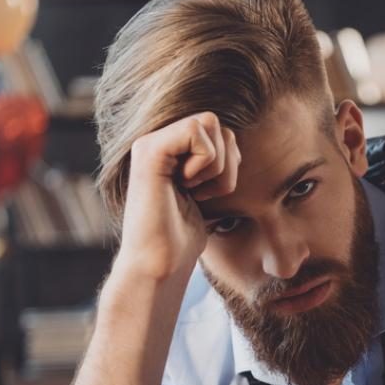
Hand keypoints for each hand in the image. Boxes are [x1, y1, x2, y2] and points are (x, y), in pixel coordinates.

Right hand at [117, 112, 239, 280]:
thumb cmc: (182, 237)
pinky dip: (205, 164)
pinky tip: (186, 187)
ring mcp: (150, 144)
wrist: (160, 263)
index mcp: (169, 150)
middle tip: (202, 192)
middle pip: (215, 122)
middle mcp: (157, 141)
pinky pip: (196, 132)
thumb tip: (234, 142)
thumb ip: (214, 163)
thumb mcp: (206, 192)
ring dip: (216, 166)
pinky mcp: (149, 151)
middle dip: (225, 162)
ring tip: (193, 191)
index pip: (217, 130)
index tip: (207, 192)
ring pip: (209, 123)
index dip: (227, 161)